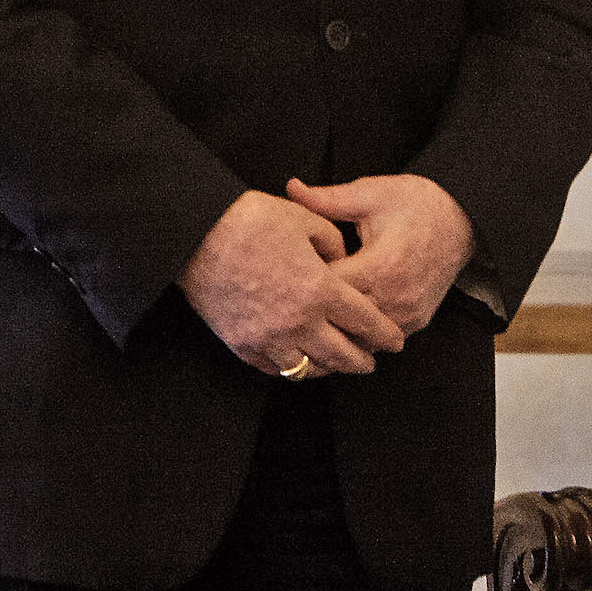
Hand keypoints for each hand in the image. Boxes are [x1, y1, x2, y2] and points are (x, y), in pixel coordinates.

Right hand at [178, 189, 404, 377]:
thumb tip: (341, 259)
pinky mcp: (242, 344)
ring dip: (328, 369)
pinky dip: (292, 368)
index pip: (365, 323)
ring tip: (336, 365)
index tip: (395, 341)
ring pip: (308, 369)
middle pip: (341, 355)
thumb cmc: (252, 222)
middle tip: (371, 362)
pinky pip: (274, 369)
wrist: (197, 236)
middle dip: (361, 361)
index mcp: (321, 290)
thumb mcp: (306, 221)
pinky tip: (299, 361)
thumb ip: (333, 242)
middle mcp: (298, 322)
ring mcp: (268, 338)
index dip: (384, 335)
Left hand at [287, 174, 475, 334]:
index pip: (327, 290)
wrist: (464, 217)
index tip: (290, 274)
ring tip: (316, 315)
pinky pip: (380, 340)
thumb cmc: (418, 203)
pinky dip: (361, 334)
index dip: (304, 283)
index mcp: (379, 265)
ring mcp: (407, 314)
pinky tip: (346, 320)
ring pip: (359, 339)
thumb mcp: (372, 193)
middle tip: (293, 301)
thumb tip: (291, 189)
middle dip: (315, 311)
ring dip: (338, 328)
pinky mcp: (416, 322)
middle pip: (339, 321)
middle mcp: (394, 296)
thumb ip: (328, 199)